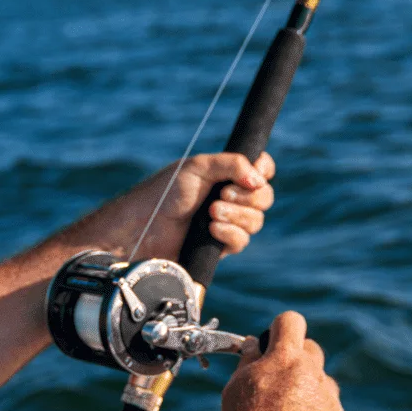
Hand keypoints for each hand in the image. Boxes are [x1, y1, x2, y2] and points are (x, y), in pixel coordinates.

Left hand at [98, 152, 275, 261]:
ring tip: (211, 212)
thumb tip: (259, 179)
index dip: (263, 170)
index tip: (255, 172)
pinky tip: (211, 229)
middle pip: (265, 197)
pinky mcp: (221, 246)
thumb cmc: (167, 192)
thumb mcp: (199, 167)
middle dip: (248, 196)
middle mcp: (232, 198)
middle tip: (222, 194)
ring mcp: (228, 222)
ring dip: (237, 215)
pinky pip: (242, 240)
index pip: (262, 169)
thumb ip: (232, 164)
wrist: (146, 225)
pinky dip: (230, 233)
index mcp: (228, 174)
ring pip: (256, 221)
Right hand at [220, 311, 345, 410]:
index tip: (273, 341)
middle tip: (276, 379)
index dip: (279, 329)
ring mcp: (329, 399)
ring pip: (322, 381)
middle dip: (295, 357)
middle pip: (311, 349)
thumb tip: (256, 343)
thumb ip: (250, 358)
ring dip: (308, 388)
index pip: (291, 321)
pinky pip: (329, 408)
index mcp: (286, 358)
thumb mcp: (236, 386)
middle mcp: (313, 374)